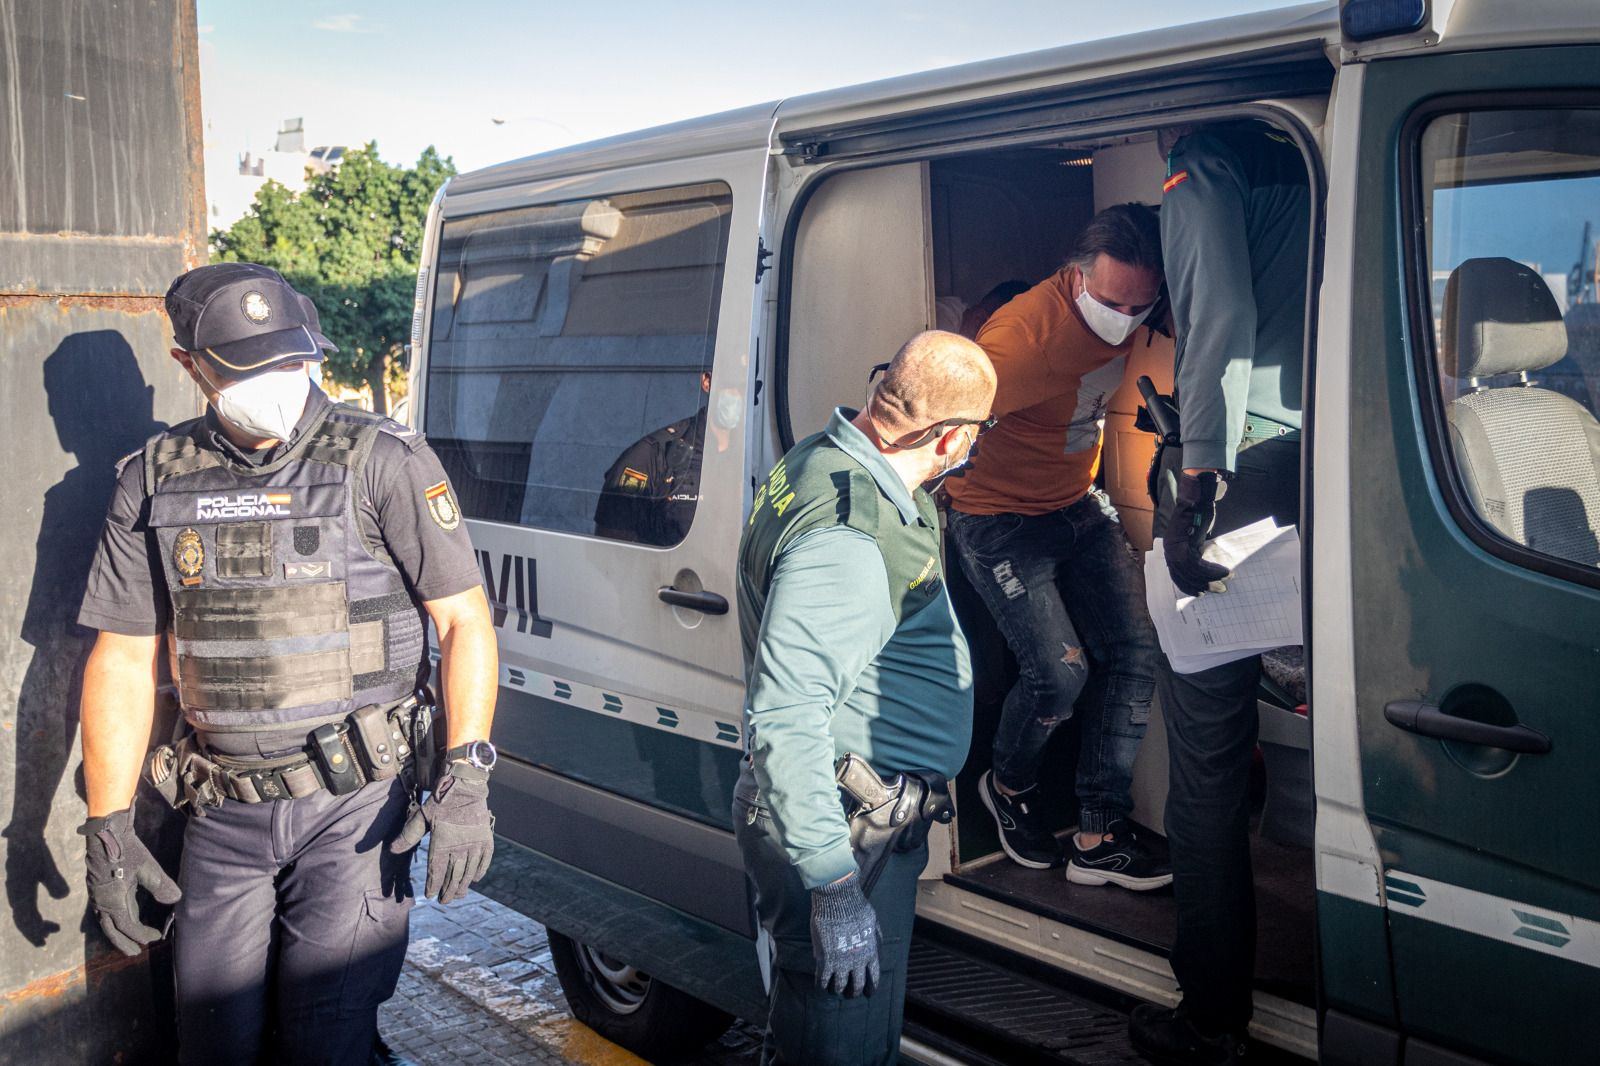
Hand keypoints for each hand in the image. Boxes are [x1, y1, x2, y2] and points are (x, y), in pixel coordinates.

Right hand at [80, 807, 180, 955]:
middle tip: (135, 953)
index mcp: (112, 900)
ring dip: (118, 932)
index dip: (141, 934)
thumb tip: (176, 901)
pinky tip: (124, 917)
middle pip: (111, 929)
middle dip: (123, 942)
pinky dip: (115, 919)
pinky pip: (105, 910)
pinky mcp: (98, 887)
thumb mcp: (147, 867)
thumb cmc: (126, 849)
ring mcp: (97, 895)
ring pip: (107, 920)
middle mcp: (101, 901)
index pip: (127, 926)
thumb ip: (161, 885)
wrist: (105, 830)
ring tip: (130, 941)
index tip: (156, 936)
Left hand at [391, 763, 493, 903]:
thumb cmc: (441, 802)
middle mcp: (460, 846)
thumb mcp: (421, 816)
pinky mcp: (486, 840)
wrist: (466, 786)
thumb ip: (408, 835)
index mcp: (442, 843)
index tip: (430, 895)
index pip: (436, 871)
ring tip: (458, 895)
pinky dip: (480, 872)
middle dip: (448, 891)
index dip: (433, 885)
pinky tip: (475, 879)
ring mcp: (475, 844)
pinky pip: (484, 862)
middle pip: (454, 876)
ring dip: (463, 886)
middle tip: (444, 901)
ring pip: (469, 872)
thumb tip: (391, 850)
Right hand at [809, 873, 880, 996]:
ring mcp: (841, 962)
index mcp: (871, 953)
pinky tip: (820, 985)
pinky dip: (822, 984)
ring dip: (837, 989)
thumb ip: (876, 938)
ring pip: (839, 986)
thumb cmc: (857, 908)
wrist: (839, 901)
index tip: (868, 993)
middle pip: (857, 986)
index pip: (873, 978)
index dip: (871, 988)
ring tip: (833, 990)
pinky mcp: (825, 959)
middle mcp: (857, 962)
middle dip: (853, 993)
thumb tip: (876, 947)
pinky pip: (823, 979)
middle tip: (849, 994)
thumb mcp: (874, 923)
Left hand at [1164, 470, 1230, 595]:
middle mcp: (1169, 548)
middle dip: (1201, 585)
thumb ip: (1198, 551)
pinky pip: (1196, 563)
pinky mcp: (1182, 541)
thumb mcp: (1197, 537)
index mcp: (1172, 549)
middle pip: (1183, 575)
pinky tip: (1224, 572)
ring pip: (1190, 571)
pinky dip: (1211, 570)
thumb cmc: (1199, 515)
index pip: (1176, 574)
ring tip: (1225, 580)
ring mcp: (1173, 545)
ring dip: (1209, 579)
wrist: (1198, 497)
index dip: (1187, 586)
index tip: (1200, 593)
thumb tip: (1206, 570)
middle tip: (1220, 590)